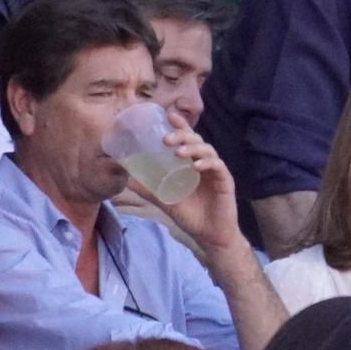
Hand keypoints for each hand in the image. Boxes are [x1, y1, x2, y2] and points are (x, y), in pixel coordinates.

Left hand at [151, 113, 241, 255]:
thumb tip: (125, 180)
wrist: (209, 234)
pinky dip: (207, 163)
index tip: (168, 115)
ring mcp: (215, 170)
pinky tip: (196, 166)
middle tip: (166, 139)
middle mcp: (204, 163)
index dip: (180, 125)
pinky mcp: (225, 180)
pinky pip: (218, 166)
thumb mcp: (165, 200)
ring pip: (207, 150)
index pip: (186, 139)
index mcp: (191, 163)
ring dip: (193, 148)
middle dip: (182, 135)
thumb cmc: (190, 214)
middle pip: (196, 140)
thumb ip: (148, 189)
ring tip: (179, 152)